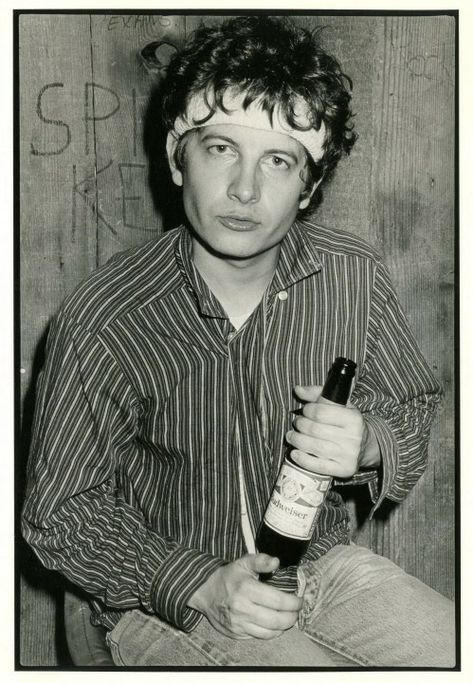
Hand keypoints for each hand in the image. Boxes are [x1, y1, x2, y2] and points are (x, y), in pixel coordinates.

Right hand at [187, 553, 302, 639]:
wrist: (206, 592)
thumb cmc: (229, 576)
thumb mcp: (244, 563)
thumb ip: (261, 561)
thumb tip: (276, 562)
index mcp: (246, 589)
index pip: (278, 601)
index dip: (293, 603)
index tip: (300, 600)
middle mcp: (242, 608)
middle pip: (276, 620)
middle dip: (292, 617)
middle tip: (296, 611)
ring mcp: (238, 624)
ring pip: (270, 632)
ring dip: (284, 627)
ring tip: (288, 618)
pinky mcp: (236, 634)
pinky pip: (259, 637)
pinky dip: (271, 632)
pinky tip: (274, 624)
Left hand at [286, 385, 379, 476]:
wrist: (366, 446)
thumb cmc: (346, 422)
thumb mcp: (339, 404)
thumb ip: (317, 394)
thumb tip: (297, 389)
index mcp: (354, 418)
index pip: (322, 412)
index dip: (308, 410)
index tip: (304, 411)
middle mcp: (354, 437)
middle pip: (316, 430)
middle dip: (300, 425)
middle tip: (296, 423)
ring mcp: (349, 455)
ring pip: (315, 447)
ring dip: (297, 441)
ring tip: (291, 436)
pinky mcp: (344, 470)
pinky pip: (319, 466)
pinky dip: (303, 460)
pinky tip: (294, 453)